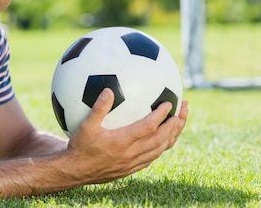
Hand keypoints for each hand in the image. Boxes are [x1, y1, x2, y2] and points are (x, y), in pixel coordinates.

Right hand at [64, 88, 187, 184]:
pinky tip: (163, 140)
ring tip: (179, 124)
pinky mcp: (131, 169)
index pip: (148, 127)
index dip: (161, 115)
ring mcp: (133, 163)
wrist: (76, 171)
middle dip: (175, 125)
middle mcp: (131, 153)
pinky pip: (152, 158)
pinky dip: (161, 147)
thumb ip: (99, 108)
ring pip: (159, 150)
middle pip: (161, 139)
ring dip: (172, 136)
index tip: (169, 104)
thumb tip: (108, 90)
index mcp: (122, 141)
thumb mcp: (85, 125)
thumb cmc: (80, 146)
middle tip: (183, 110)